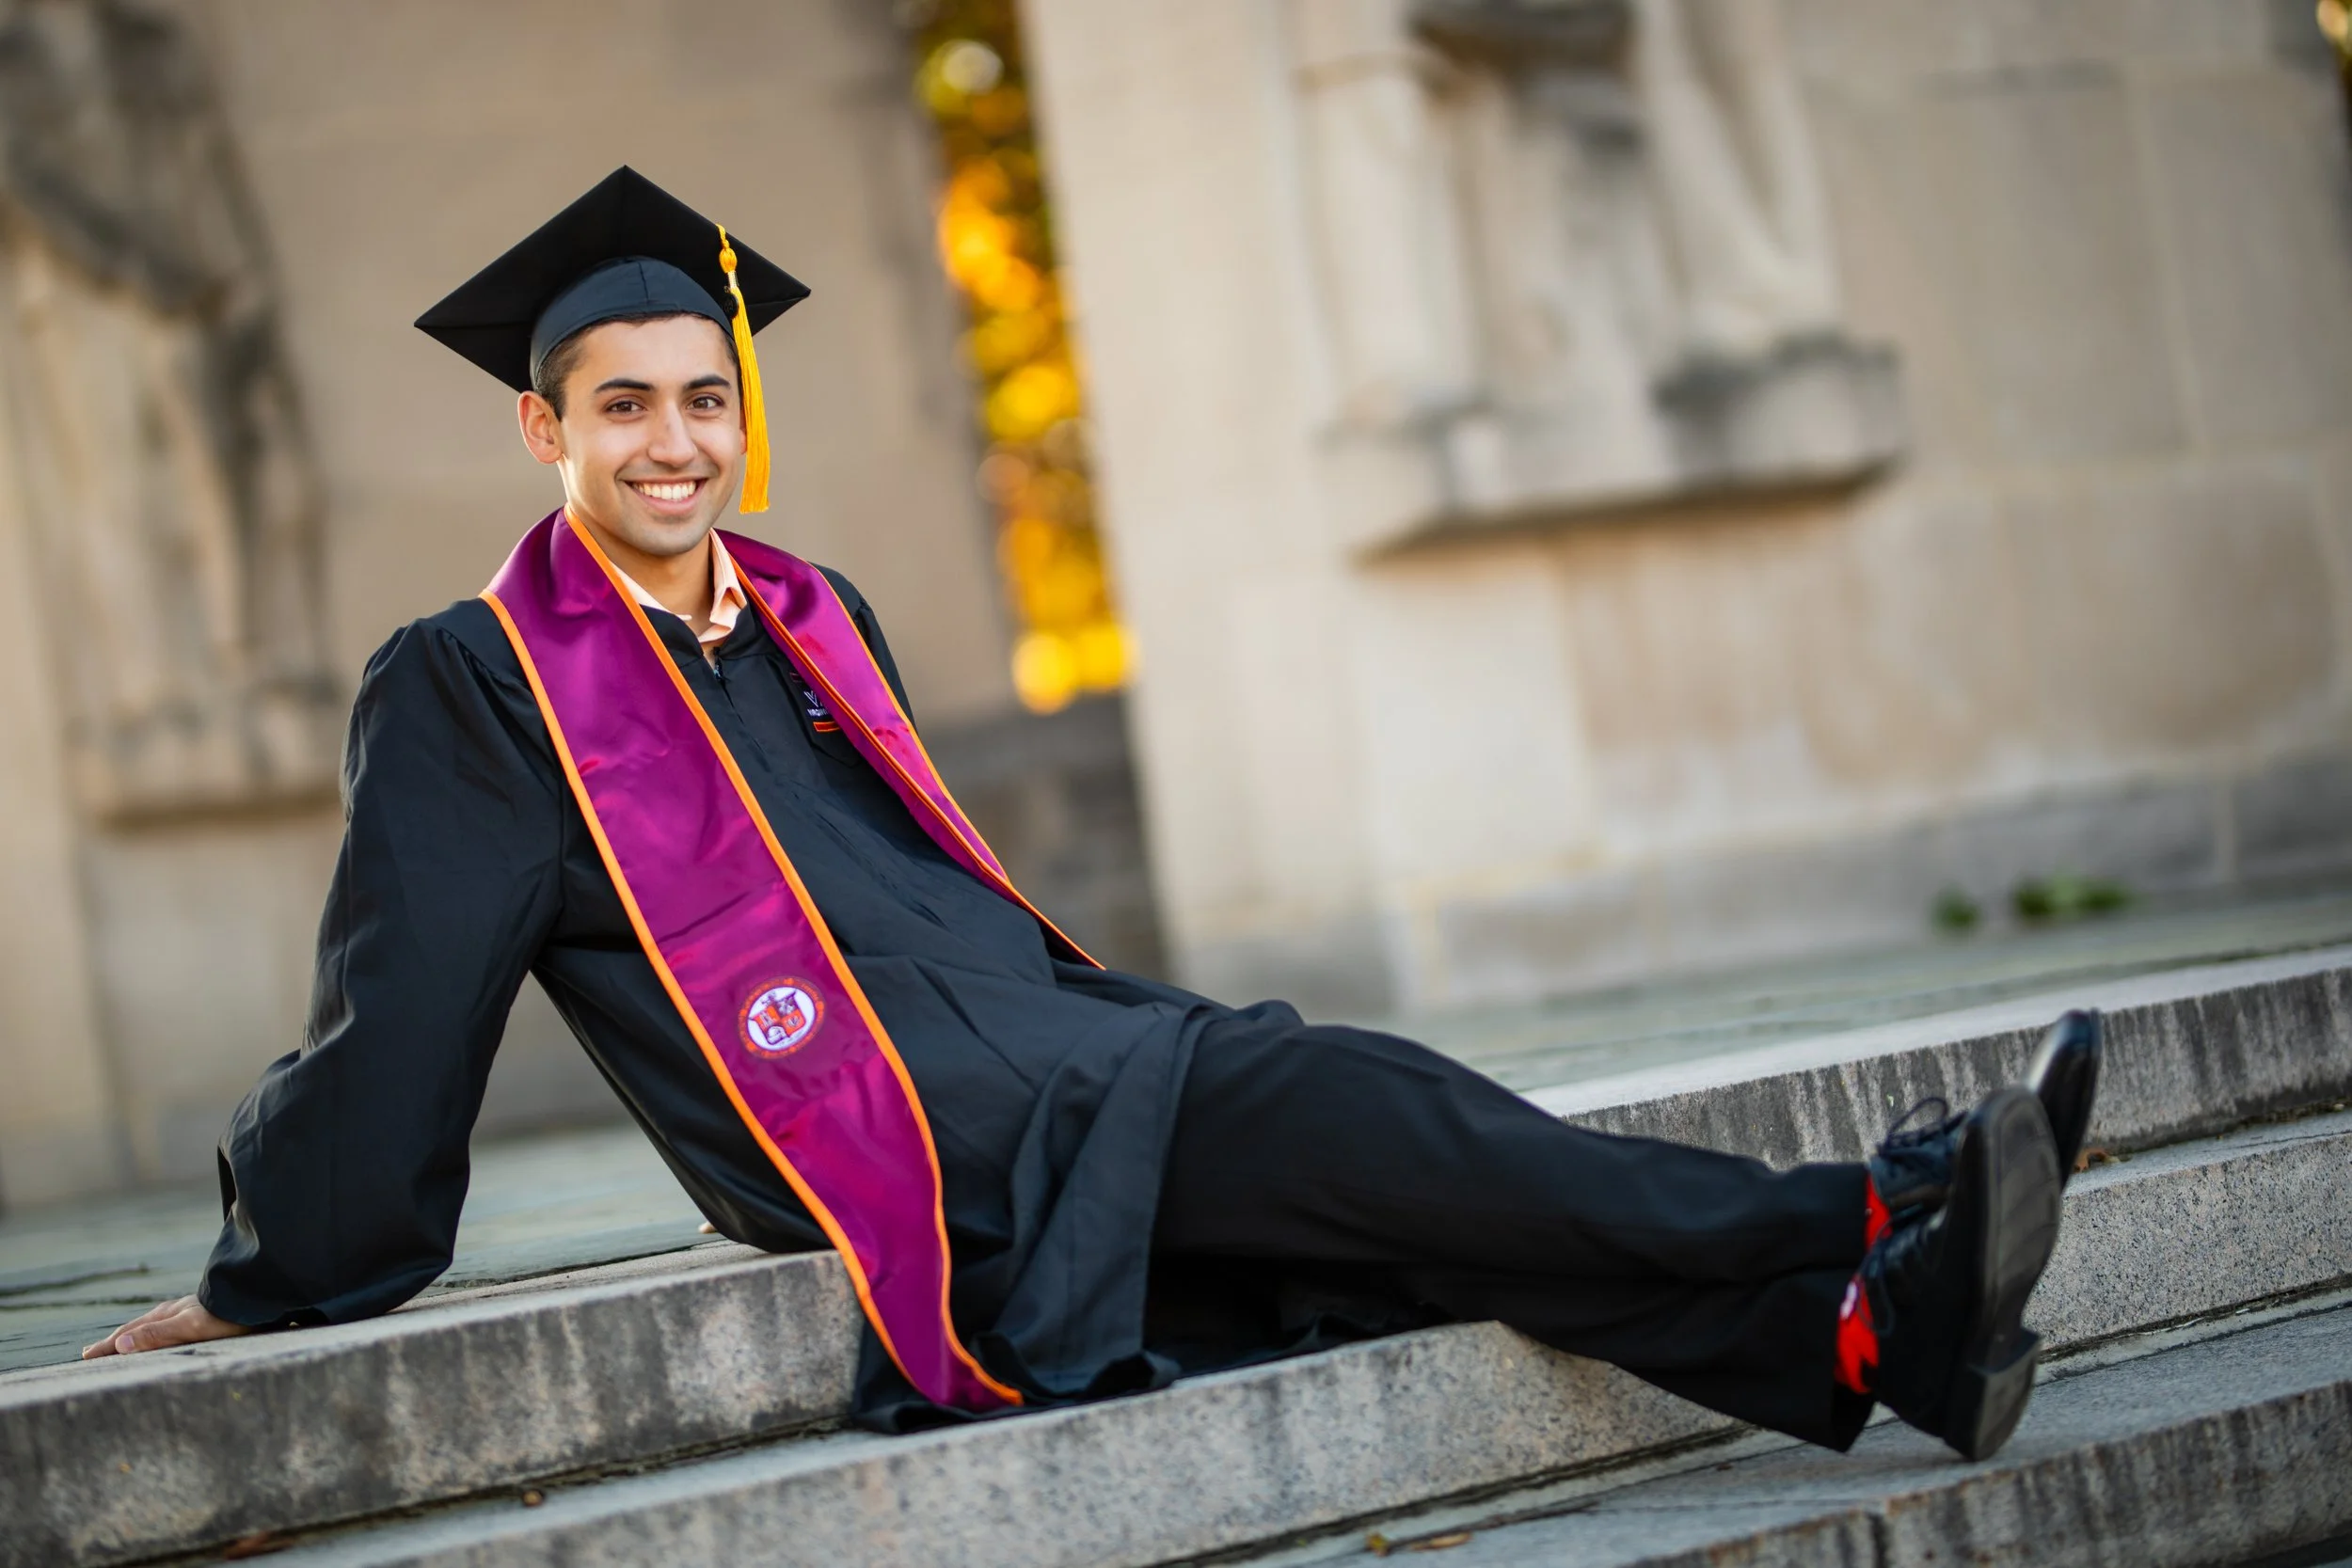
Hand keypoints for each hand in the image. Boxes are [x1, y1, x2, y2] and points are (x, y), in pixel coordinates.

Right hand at [82, 1294, 252, 1358]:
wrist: (260, 1297)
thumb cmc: (229, 1316)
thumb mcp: (191, 1327)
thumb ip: (159, 1335)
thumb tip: (121, 1343)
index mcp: (167, 1315)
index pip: (129, 1333)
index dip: (108, 1346)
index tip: (87, 1357)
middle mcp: (174, 1311)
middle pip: (137, 1327)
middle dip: (114, 1341)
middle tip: (92, 1352)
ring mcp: (188, 1310)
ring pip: (151, 1325)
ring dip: (132, 1336)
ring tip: (120, 1344)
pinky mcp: (203, 1313)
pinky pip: (167, 1325)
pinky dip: (152, 1333)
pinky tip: (161, 1335)